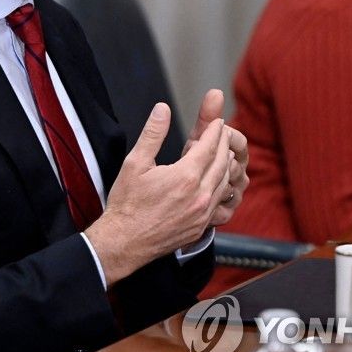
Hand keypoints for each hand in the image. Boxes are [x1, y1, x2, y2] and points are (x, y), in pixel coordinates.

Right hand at [84, 102, 230, 286]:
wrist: (125, 242)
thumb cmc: (127, 203)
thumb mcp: (135, 163)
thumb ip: (152, 134)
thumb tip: (162, 109)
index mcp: (185, 176)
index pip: (209, 147)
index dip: (215, 132)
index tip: (218, 121)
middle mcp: (200, 195)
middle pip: (221, 163)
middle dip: (224, 145)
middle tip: (224, 132)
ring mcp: (203, 213)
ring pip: (224, 183)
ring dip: (226, 165)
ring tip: (225, 153)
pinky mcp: (201, 226)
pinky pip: (219, 202)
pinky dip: (222, 186)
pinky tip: (218, 181)